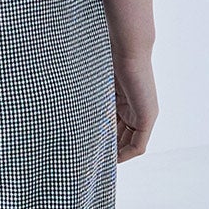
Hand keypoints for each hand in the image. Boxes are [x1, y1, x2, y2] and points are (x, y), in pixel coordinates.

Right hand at [95, 0, 157, 161]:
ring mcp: (145, 114)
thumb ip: (87, 99)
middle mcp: (136, 110)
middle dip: (108, 150)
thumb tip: (60, 108)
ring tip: (97, 161)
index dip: (103, 141)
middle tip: (90, 159)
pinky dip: (126, 153)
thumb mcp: (94, 86)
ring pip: (130, 144)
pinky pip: (138, 145)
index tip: (87, 148)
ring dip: (115, 154)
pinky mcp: (148, 117)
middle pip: (123, 139)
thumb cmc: (107, 59)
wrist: (125, 47)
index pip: (115, 129)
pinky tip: (112, 158)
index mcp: (124, 102)